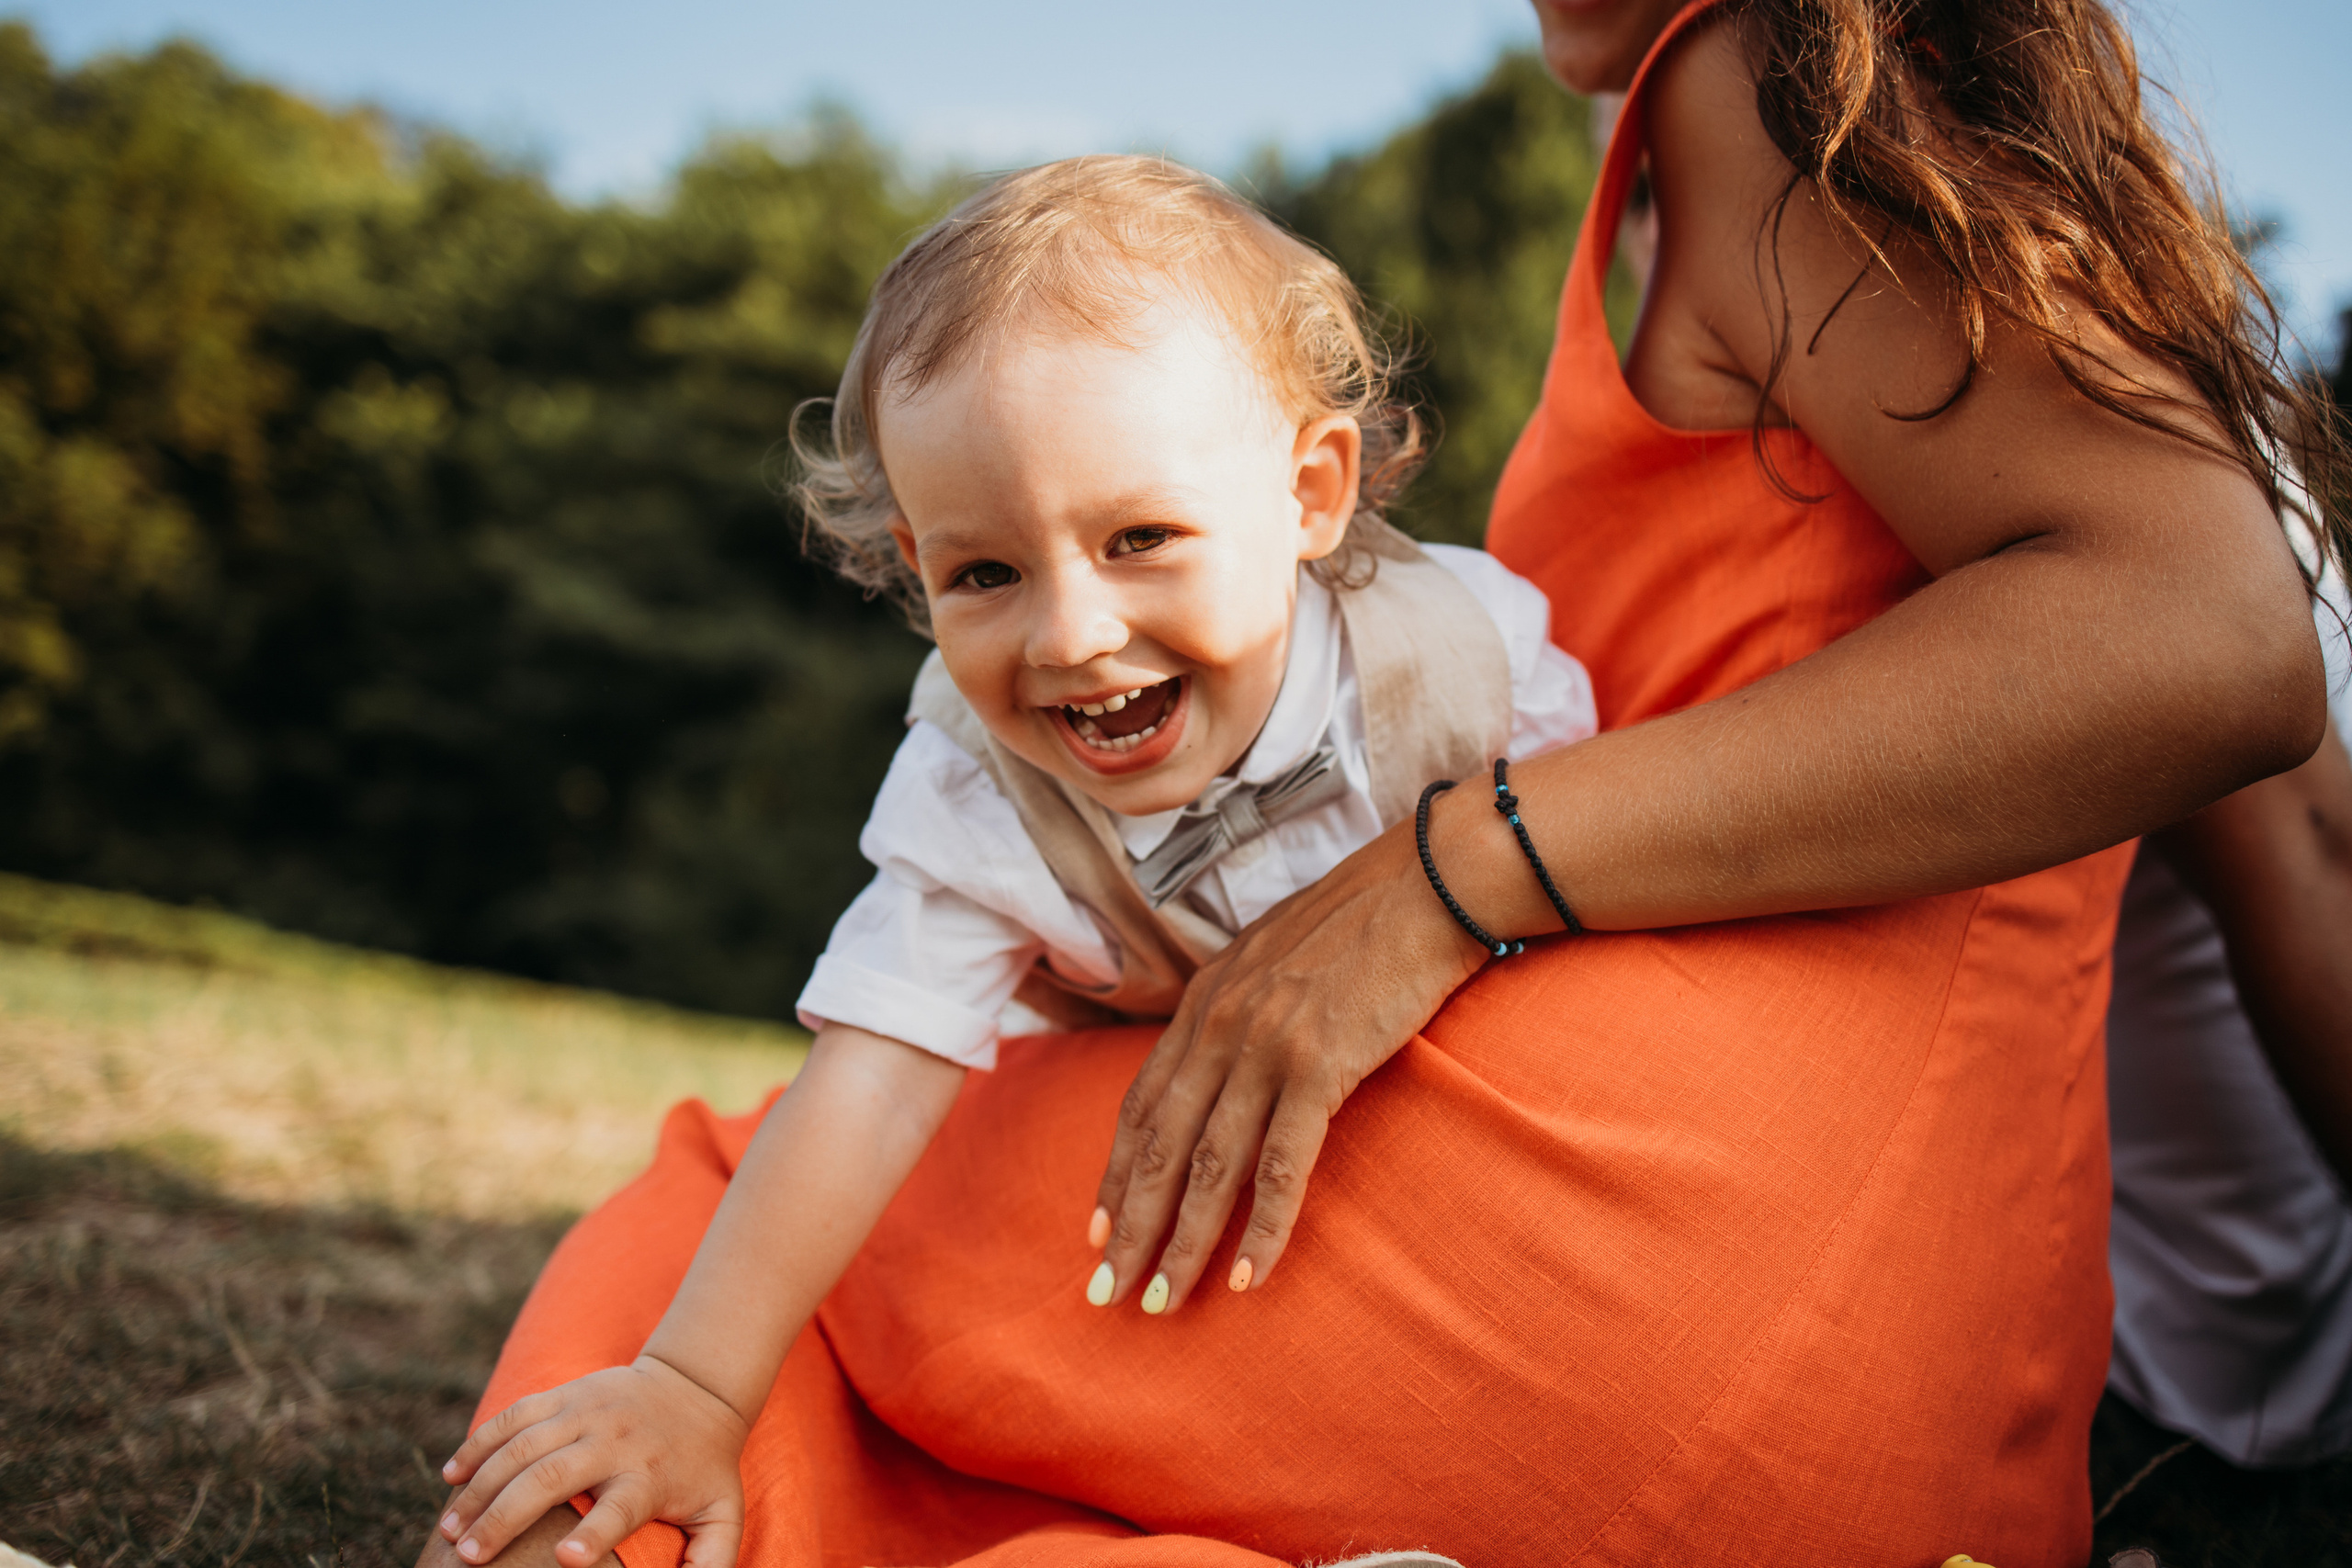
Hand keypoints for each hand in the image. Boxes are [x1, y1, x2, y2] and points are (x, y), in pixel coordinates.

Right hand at [438, 1355, 749, 1567]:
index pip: (618, 1507)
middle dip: (506, 1516)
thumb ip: (713, 1562)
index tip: (565, 1558)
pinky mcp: (566, 1393)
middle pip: (552, 1476)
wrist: (698, 1386)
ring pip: (522, 1446)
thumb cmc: (705, 1466)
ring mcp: (586, 1411)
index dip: (593, 1534)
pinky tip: (451, 1476)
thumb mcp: (722, 1513)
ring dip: (480, 1488)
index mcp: (648, 1476)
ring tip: (449, 1530)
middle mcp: (614, 1440)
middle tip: (468, 1556)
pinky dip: (480, 1442)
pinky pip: (515, 1415)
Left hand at [1087, 811, 1491, 1314]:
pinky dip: (1263, 1227)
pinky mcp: (1320, 1065)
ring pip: (1209, 1166)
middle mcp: (1221, 1024)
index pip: (1140, 1102)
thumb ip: (1238, 1007)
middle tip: (1106, 1292)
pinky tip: (1248, 1275)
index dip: (1116, 1172)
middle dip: (1130, 1227)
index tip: (1098, 1231)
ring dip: (1183, 1242)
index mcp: (1204, 999)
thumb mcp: (1273, 956)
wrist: (1429, 882)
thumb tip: (1222, 1058)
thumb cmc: (1363, 921)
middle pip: (1159, 1145)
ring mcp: (1266, 1045)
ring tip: (1164, 1302)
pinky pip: (1282, 1166)